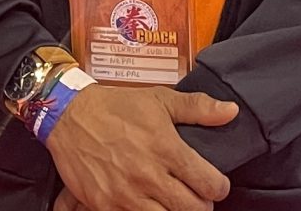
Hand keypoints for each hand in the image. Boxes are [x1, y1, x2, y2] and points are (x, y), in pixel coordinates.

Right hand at [46, 84, 236, 210]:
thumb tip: (231, 112)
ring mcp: (127, 195)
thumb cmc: (117, 106)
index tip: (215, 184)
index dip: (219, 187)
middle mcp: (149, 175)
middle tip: (196, 197)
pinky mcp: (105, 206)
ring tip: (172, 202)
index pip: (209, 184)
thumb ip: (198, 108)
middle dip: (201, 205)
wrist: (69, 116)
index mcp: (167, 148)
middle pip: (193, 209)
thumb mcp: (159, 100)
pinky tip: (148, 205)